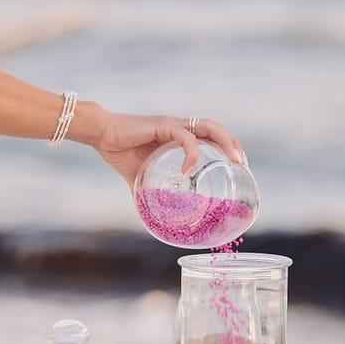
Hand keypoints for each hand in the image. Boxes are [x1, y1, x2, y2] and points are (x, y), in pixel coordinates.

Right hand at [93, 110, 245, 186]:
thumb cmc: (119, 152)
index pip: (210, 136)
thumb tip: (151, 218)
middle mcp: (179, 127)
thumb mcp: (139, 178)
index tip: (238, 163)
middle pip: (215, 128)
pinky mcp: (164, 126)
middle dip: (233, 143)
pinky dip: (192, 154)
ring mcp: (173, 125)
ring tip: (234, 159)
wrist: (101, 136)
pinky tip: (189, 170)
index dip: (227, 146)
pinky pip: (186, 138)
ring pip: (208, 127)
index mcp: (178, 136)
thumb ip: (149, 193)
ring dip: (225, 142)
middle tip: (242, 163)